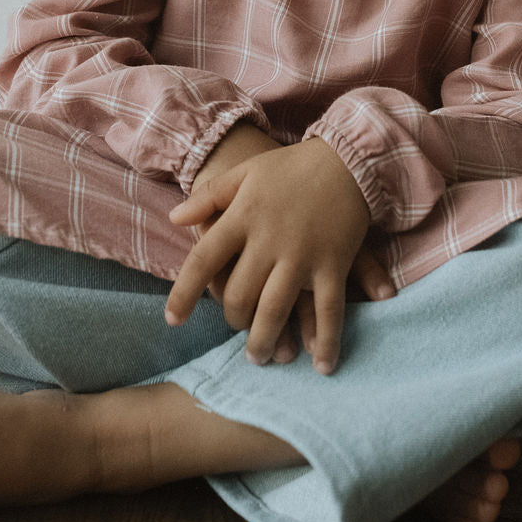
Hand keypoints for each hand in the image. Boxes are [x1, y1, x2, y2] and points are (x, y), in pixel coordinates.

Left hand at [166, 139, 375, 373]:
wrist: (349, 157)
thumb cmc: (292, 166)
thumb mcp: (245, 172)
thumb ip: (209, 197)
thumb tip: (174, 219)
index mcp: (242, 216)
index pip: (202, 261)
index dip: (184, 293)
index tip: (173, 320)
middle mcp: (268, 241)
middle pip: (239, 295)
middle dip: (234, 321)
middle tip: (238, 331)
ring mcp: (302, 255)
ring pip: (275, 310)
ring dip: (265, 341)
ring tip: (261, 357)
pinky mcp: (334, 263)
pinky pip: (329, 310)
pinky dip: (326, 340)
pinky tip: (321, 365)